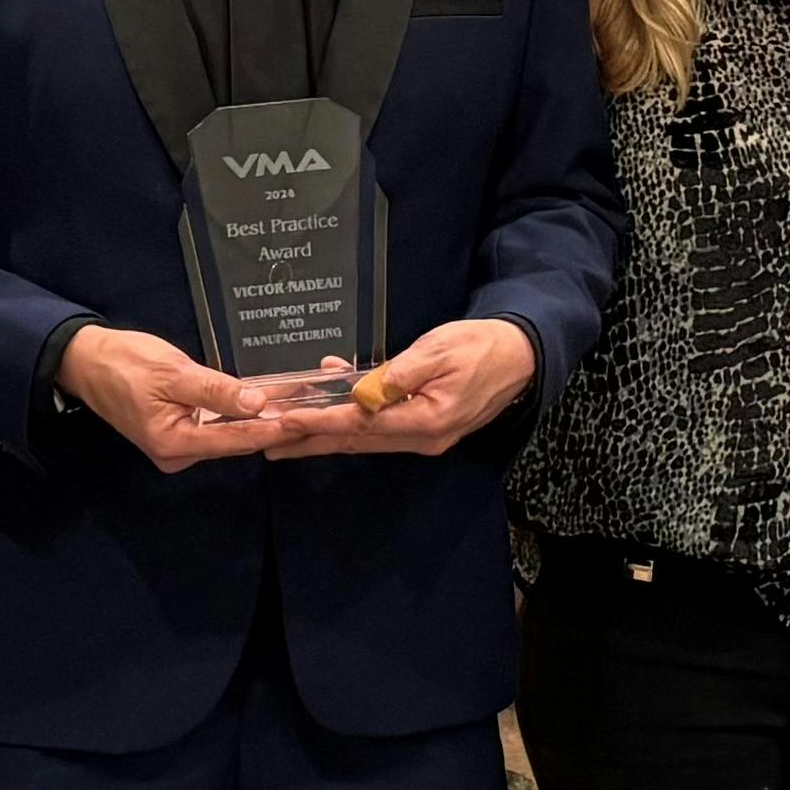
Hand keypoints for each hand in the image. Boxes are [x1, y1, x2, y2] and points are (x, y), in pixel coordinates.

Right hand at [55, 325, 292, 470]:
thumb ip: (217, 391)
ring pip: (230, 433)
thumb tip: (259, 404)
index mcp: (175, 445)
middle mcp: (179, 454)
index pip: (237, 440)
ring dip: (260, 418)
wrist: (86, 360)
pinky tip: (268, 399)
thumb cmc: (126, 363)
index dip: (274, 428)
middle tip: (312, 406)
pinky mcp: (179, 433)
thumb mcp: (174, 373)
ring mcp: (179, 447)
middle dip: (272, 424)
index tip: (307, 419)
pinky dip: (241, 413)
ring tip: (299, 401)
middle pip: (236, 441)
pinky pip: (217, 425)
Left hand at [261, 317, 540, 456]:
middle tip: (268, 443)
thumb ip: (397, 374)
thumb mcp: (438, 350)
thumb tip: (359, 393)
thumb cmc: (480, 346)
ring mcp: (423, 436)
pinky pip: (380, 427)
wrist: (520, 355)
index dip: (320, 423)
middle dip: (311, 441)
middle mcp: (421, 438)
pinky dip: (351, 417)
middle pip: (356, 441)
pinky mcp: (424, 426)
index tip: (284, 422)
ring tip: (285, 435)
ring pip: (364, 437)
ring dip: (325, 434)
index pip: (360, 425)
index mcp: (426, 421)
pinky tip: (328, 402)